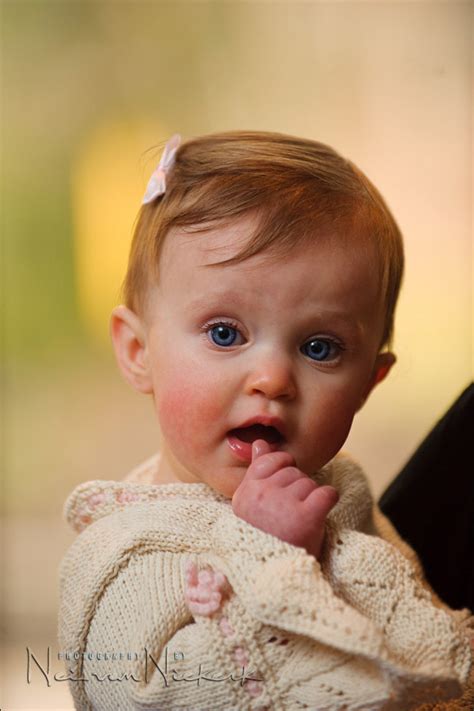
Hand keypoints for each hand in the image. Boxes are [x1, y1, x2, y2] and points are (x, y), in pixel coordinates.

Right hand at [232, 440, 338, 559]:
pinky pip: (327, 493)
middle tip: (291, 514)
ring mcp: (283, 505)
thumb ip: (257, 472)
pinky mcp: (306, 517)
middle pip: (293, 472)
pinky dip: (329, 501)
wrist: (276, 582)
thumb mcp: (253, 507)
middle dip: (297, 489)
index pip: (269, 460)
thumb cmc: (266, 541)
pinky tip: (320, 514)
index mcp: (245, 494)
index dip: (283, 469)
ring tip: (300, 521)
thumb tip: (260, 443)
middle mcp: (261, 496)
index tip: (284, 488)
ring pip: (310, 483)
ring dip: (311, 498)